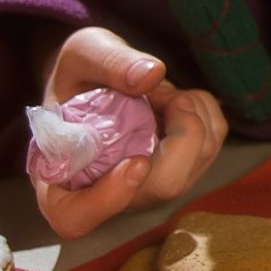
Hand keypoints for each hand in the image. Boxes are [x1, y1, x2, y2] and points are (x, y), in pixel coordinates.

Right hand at [32, 27, 226, 241]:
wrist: (96, 77)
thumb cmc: (79, 73)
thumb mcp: (81, 53)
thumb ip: (107, 62)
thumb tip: (151, 75)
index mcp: (59, 179)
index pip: (76, 217)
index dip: (107, 199)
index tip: (136, 163)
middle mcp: (108, 194)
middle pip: (162, 188)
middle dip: (180, 132)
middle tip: (161, 92)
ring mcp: (149, 186)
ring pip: (195, 164)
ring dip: (189, 112)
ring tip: (156, 91)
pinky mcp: (181, 169)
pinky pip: (211, 142)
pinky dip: (202, 109)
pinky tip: (172, 98)